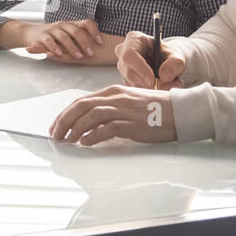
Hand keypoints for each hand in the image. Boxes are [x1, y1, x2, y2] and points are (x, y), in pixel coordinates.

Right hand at [11, 19, 104, 59]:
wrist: (30, 33)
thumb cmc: (54, 37)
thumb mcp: (68, 35)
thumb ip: (80, 38)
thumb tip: (101, 45)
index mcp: (72, 24)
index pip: (87, 23)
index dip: (94, 31)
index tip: (100, 42)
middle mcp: (63, 25)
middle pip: (76, 31)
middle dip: (84, 43)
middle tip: (91, 53)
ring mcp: (52, 29)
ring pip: (64, 37)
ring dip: (72, 47)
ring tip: (78, 56)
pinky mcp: (42, 36)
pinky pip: (50, 41)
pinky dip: (55, 48)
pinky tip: (60, 54)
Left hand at [49, 85, 177, 145]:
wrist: (180, 111)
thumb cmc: (155, 110)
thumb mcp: (129, 103)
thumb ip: (111, 109)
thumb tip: (89, 123)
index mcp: (114, 91)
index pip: (82, 100)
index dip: (65, 114)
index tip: (56, 126)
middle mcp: (116, 98)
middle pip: (81, 106)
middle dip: (64, 121)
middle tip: (55, 135)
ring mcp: (125, 110)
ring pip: (91, 116)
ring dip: (75, 129)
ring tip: (67, 141)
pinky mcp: (133, 123)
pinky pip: (107, 128)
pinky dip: (93, 135)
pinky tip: (86, 143)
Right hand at [116, 31, 185, 88]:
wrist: (168, 63)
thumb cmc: (170, 56)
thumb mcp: (178, 57)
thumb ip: (175, 64)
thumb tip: (163, 76)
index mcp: (134, 39)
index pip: (129, 56)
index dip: (140, 69)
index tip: (153, 80)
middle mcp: (123, 52)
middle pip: (129, 72)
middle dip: (146, 83)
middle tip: (163, 85)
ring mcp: (123, 67)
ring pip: (132, 83)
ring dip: (149, 88)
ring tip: (165, 84)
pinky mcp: (125, 79)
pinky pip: (134, 90)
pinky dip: (147, 92)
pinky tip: (158, 86)